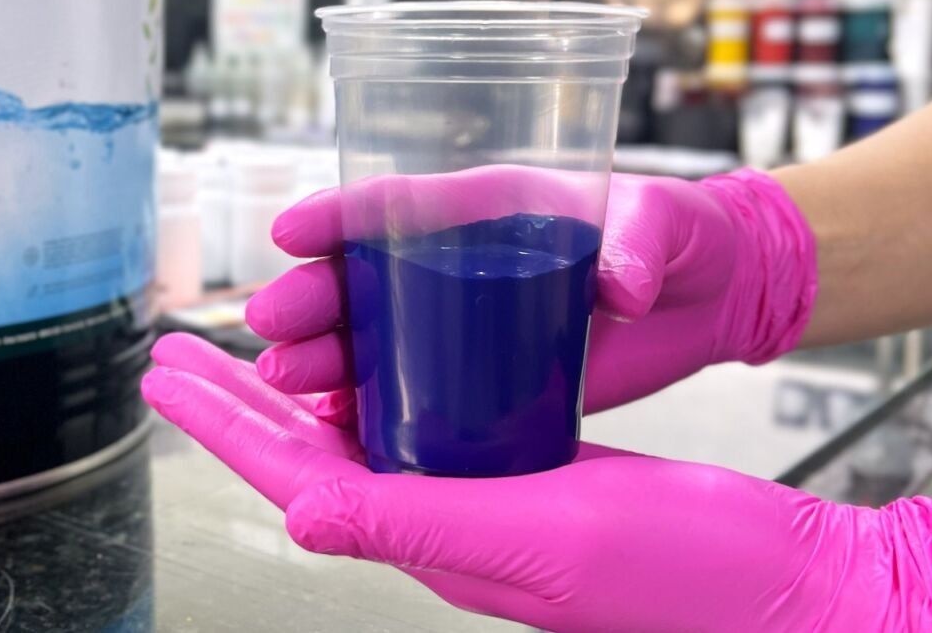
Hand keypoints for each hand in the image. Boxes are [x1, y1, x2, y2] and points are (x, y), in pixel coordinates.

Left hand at [145, 334, 927, 632]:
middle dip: (235, 400)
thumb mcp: (539, 538)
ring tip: (250, 353)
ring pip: (356, 435)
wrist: (770, 579)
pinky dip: (378, 391)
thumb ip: (416, 522)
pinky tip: (372, 371)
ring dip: (296, 391)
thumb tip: (296, 512)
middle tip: (177, 351)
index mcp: (424, 534)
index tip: (162, 373)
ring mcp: (475, 498)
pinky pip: (420, 428)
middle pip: (307, 449)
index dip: (218, 423)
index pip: (290, 472)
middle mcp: (436, 517)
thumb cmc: (672, 575)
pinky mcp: (520, 475)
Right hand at [246, 167, 816, 415]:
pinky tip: (337, 423)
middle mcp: (459, 263)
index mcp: (485, 207)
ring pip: (374, 339)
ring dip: (326, 359)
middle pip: (363, 279)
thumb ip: (639, 238)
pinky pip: (416, 392)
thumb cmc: (680, 231)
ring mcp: (468, 325)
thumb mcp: (662, 217)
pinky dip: (371, 407)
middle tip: (272, 327)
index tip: (290, 235)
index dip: (337, 216)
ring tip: (292, 381)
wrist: (711, 295)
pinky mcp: (489, 379)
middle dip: (311, 301)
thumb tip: (618, 284)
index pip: (394, 204)